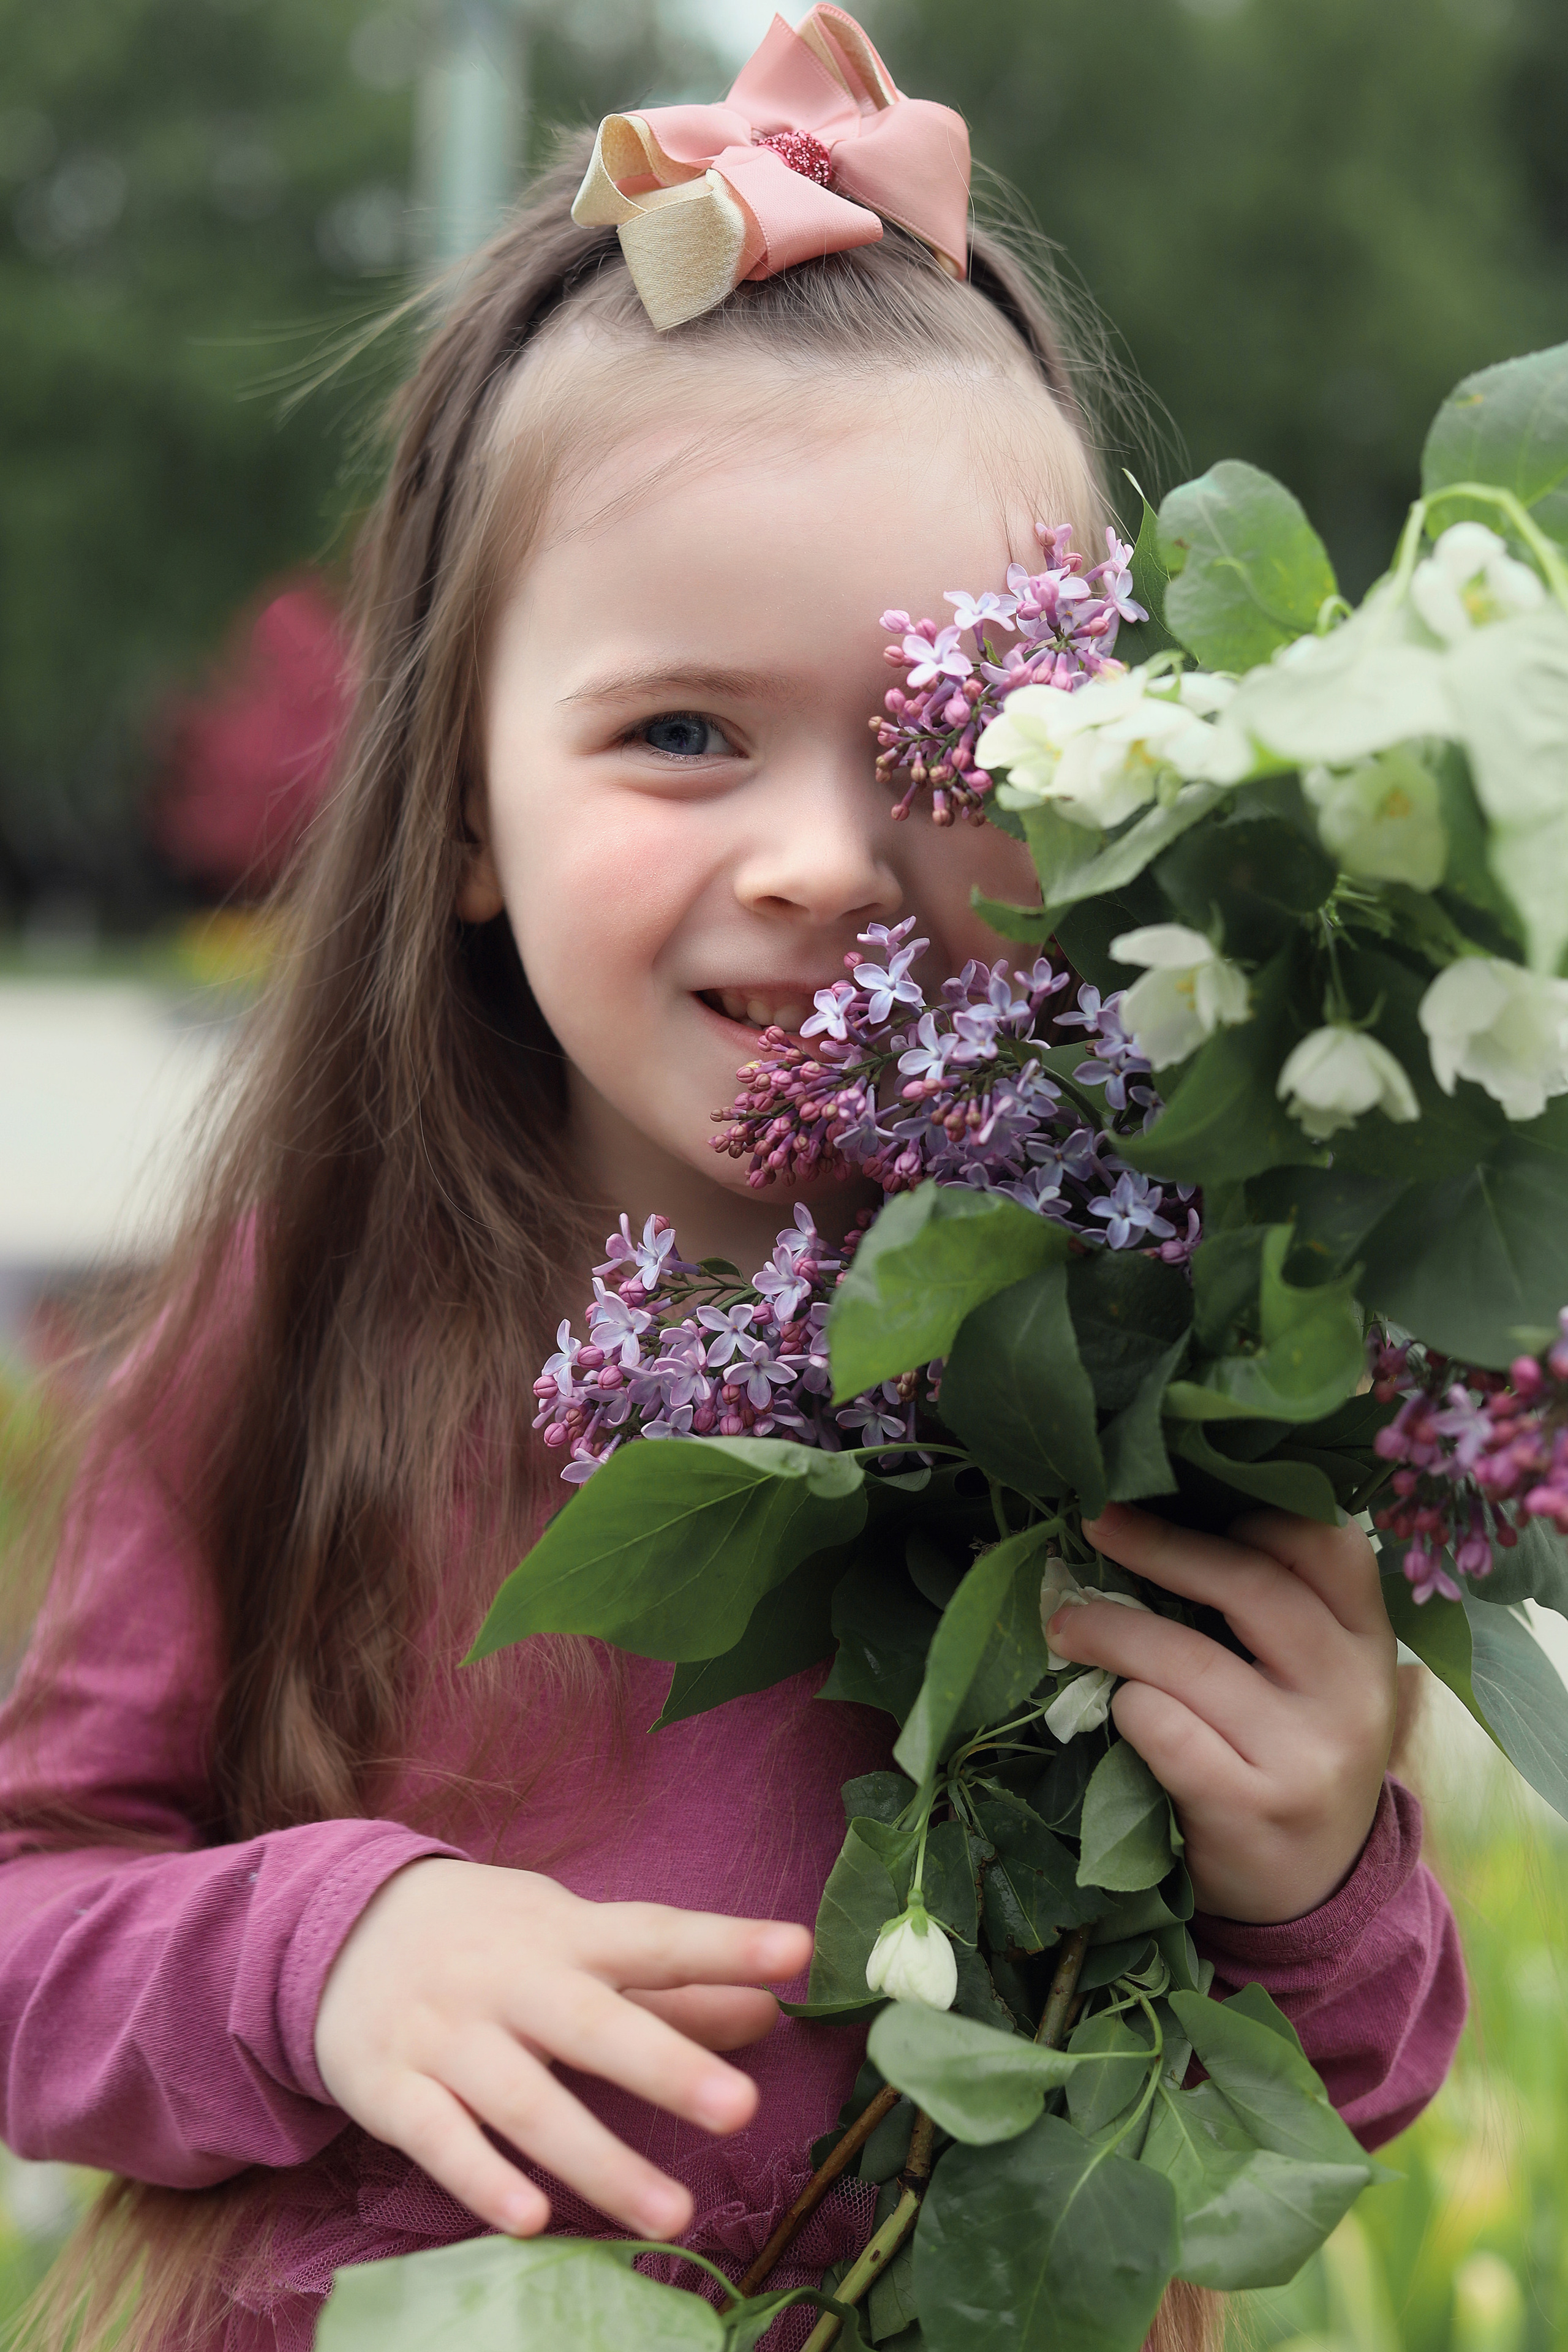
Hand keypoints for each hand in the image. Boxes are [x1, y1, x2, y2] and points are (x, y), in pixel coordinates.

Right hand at [314, 1858, 810, 2239]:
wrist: (340, 1926)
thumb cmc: (492, 1940)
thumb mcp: (575, 1940)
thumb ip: (671, 1987)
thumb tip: (769, 2015)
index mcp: (565, 1935)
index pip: (655, 1936)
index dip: (724, 1943)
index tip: (797, 1952)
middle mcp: (510, 1981)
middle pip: (593, 2024)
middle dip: (665, 2066)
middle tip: (743, 2109)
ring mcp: (448, 2034)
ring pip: (526, 2101)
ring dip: (599, 2162)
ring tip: (675, 2214)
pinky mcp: (392, 2088)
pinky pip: (440, 2138)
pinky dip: (483, 2179)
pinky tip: (532, 2220)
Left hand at [1048, 1503, 1395, 1923]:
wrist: (1309, 1891)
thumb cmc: (1290, 1752)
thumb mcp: (1315, 1677)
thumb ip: (1274, 1608)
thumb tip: (1154, 1514)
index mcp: (1368, 1642)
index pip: (1327, 1542)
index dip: (1248, 1509)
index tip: (1175, 1495)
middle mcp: (1352, 1691)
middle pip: (1250, 1583)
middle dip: (1158, 1544)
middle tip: (1093, 1522)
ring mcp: (1306, 1754)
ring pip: (1189, 1658)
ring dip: (1110, 1629)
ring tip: (1065, 1621)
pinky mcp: (1251, 1808)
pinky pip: (1164, 1728)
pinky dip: (1126, 1708)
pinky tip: (1116, 1710)